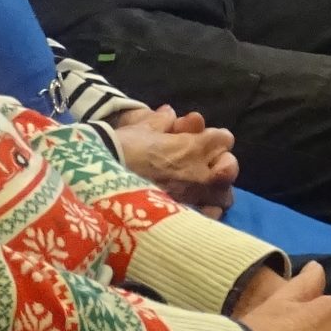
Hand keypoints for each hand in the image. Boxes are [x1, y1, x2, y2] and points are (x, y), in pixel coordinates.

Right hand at [113, 105, 237, 215]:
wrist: (100, 180)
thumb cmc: (120, 149)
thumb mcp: (140, 129)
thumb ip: (160, 122)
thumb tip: (168, 113)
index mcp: (192, 147)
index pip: (224, 138)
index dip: (213, 137)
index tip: (200, 139)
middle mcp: (199, 173)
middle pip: (230, 166)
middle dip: (221, 162)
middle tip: (205, 163)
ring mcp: (194, 198)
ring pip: (225, 194)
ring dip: (216, 188)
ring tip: (201, 187)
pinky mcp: (185, 217)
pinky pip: (210, 216)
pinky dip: (207, 211)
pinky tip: (196, 207)